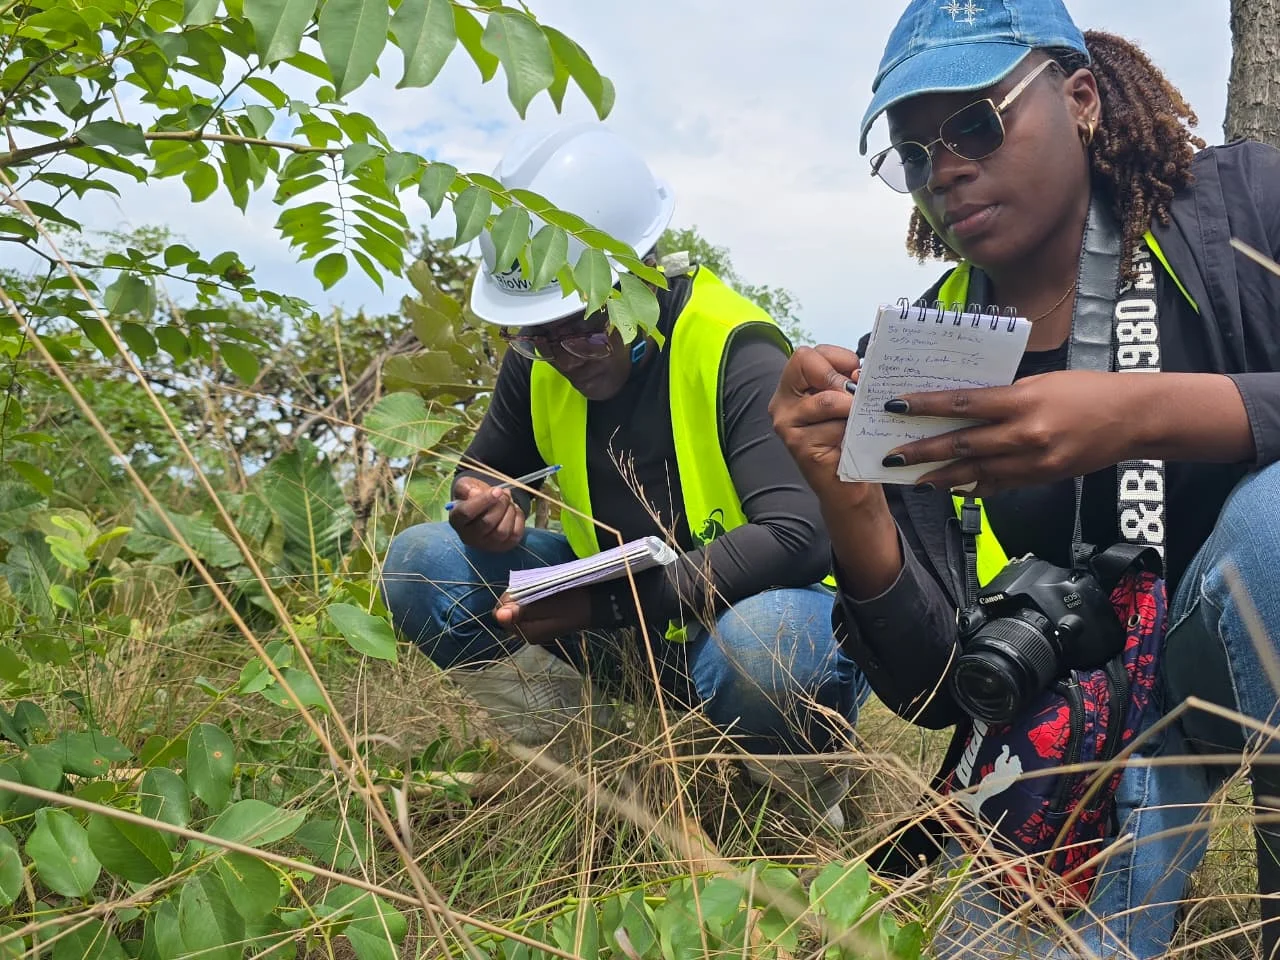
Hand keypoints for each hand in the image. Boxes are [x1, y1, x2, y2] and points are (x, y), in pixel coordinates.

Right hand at [448, 477, 524, 551]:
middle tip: (505, 494)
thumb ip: (468, 488)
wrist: (483, 510)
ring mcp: (486, 545)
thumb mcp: (466, 487)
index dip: (484, 500)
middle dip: (501, 504)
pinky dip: (518, 518)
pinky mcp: (502, 547)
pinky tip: (513, 510)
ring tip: (509, 501)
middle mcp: (468, 536)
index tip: (497, 490)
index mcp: (456, 520)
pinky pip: (515, 534)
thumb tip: (478, 494)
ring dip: (510, 511)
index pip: (467, 512)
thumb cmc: (473, 497)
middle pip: (487, 522)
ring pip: (502, 531)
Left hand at [494, 588, 591, 646]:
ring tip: (539, 590)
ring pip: (515, 607)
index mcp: (526, 633)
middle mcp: (525, 633)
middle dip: (515, 598)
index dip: (509, 599)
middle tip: (534, 589)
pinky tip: (541, 594)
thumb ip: (523, 611)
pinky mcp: (538, 620)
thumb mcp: (548, 605)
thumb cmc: (573, 603)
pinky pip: (525, 607)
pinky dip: (529, 598)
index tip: (525, 590)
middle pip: (506, 610)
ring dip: (522, 596)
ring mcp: (531, 627)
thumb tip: (499, 615)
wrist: (595, 604)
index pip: (500, 613)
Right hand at [769, 345, 866, 496]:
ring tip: (855, 424)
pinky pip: (833, 428)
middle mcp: (781, 403)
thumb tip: (859, 374)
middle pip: (806, 362)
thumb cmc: (848, 439)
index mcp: (791, 388)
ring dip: (851, 410)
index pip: (807, 354)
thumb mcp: (847, 401)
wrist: (848, 485)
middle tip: (855, 400)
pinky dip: (850, 434)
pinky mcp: (798, 445)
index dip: (837, 359)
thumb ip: (848, 381)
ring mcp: (786, 424)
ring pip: (828, 400)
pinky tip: (848, 444)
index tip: (853, 378)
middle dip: (841, 380)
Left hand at [882, 370, 1140, 495]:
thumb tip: (965, 407)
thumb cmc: (1087, 391)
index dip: (925, 406)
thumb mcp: (1040, 382)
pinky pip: (999, 485)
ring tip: (913, 480)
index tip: (895, 406)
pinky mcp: (1041, 479)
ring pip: (976, 473)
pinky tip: (951, 489)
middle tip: (891, 458)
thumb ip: (1004, 397)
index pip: (962, 404)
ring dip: (941, 478)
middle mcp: (1024, 435)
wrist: (1133, 419)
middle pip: (962, 445)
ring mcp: (1033, 462)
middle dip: (922, 452)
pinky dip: (974, 487)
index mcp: (1022, 402)